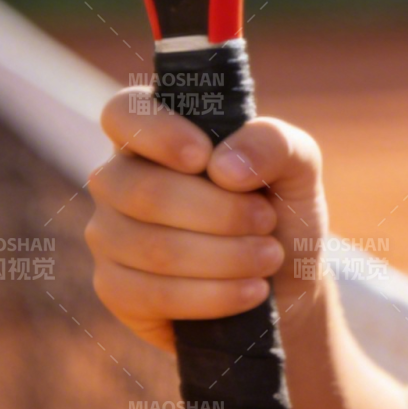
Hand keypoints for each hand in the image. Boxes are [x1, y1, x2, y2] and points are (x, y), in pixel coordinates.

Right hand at [86, 86, 329, 351]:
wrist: (285, 281)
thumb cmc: (281, 210)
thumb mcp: (297, 167)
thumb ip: (274, 144)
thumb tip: (224, 167)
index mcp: (154, 135)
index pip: (124, 113)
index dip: (159, 133)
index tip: (205, 157)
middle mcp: (119, 180)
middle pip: (145, 192)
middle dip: (222, 213)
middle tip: (267, 221)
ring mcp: (110, 235)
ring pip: (153, 248)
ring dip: (227, 257)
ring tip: (269, 256)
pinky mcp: (116, 290)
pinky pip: (153, 294)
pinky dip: (215, 295)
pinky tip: (252, 291)